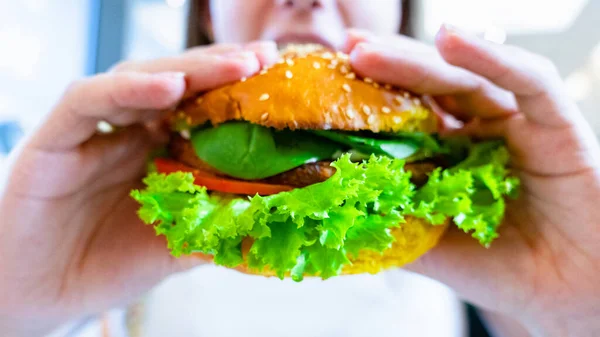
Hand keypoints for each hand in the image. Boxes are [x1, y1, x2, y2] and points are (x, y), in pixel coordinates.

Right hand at [0, 41, 277, 336]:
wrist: (41, 296)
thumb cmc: (106, 266)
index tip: (281, 82)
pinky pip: (90, 100)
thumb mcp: (173, 248)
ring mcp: (95, 129)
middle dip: (224, 68)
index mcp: (160, 152)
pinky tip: (168, 86)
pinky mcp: (56, 136)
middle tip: (266, 58)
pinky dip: (128, 90)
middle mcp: (131, 132)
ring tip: (235, 65)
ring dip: (189, 69)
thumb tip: (272, 221)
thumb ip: (213, 231)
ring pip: (140, 79)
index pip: (203, 109)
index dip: (241, 94)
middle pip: (180, 84)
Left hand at [343, 26, 599, 335]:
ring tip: (369, 49)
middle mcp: (479, 131)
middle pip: (427, 88)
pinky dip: (493, 57)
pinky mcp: (557, 122)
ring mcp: (516, 123)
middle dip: (384, 67)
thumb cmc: (502, 269)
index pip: (404, 115)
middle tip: (343, 50)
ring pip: (466, 77)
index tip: (326, 83)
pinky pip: (528, 81)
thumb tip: (327, 207)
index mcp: (448, 155)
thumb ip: (388, 223)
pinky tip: (454, 39)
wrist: (569, 295)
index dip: (367, 97)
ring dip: (418, 59)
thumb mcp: (430, 245)